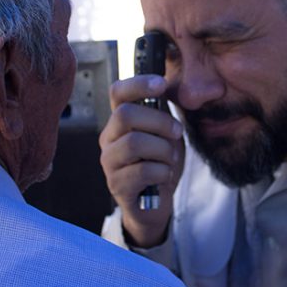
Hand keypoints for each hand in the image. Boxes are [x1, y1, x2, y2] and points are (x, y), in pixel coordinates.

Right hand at [99, 75, 184, 247]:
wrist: (156, 203)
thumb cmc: (159, 163)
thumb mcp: (165, 132)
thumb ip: (162, 111)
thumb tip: (168, 83)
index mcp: (120, 120)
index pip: (118, 92)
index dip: (138, 84)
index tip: (162, 85)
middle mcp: (109, 137)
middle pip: (125, 114)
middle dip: (159, 121)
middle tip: (177, 132)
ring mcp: (109, 161)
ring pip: (134, 143)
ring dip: (162, 150)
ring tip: (170, 159)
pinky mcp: (116, 184)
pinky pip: (142, 170)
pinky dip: (162, 171)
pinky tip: (164, 175)